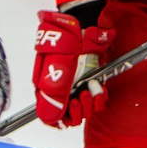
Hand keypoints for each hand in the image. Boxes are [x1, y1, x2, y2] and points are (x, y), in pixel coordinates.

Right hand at [31, 9, 112, 126]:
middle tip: (81, 98)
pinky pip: (97, 99)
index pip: (50, 116)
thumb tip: (50, 118)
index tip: (66, 120)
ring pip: (84, 110)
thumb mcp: (55, 69)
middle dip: (77, 112)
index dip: (58, 121)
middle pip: (69, 116)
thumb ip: (53, 94)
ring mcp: (77, 86)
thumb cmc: (65, 43)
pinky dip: (100, 98)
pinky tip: (99, 90)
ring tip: (89, 90)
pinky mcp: (91, 82)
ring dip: (89, 105)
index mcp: (47, 88)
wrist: (83, 26)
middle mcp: (62, 90)